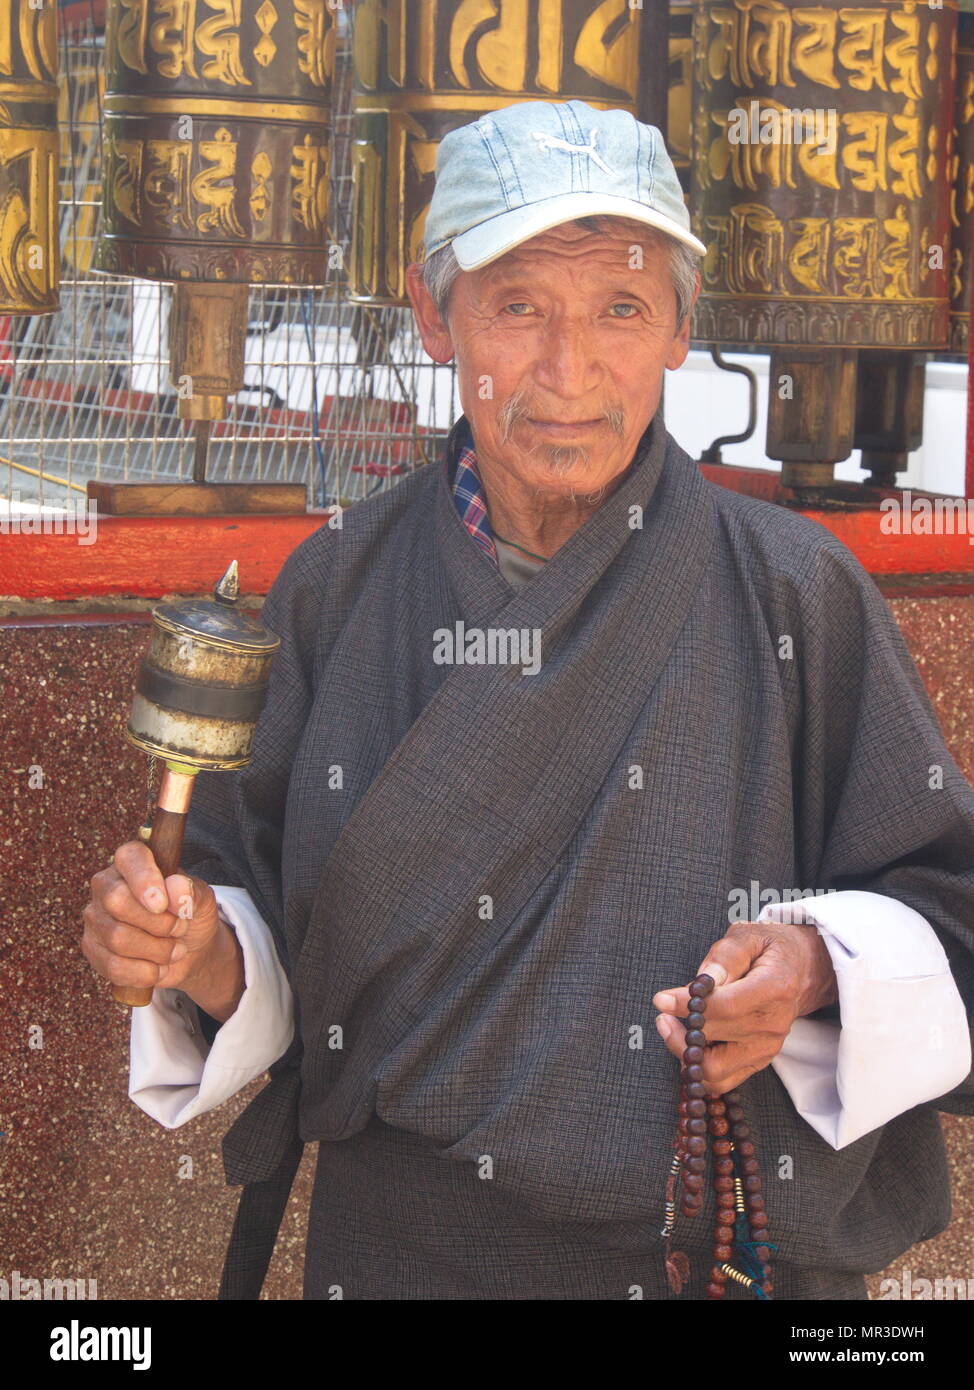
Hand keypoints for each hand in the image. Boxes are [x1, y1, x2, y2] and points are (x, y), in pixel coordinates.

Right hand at [82, 840, 222, 994]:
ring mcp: (96, 918)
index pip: (129, 858)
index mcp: (134, 861)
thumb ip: (191, 891)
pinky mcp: (92, 948)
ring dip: (157, 950)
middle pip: (117, 901)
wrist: (189, 950)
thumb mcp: (202, 899)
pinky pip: (113, 966)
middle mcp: (107, 885)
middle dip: (158, 923)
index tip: (163, 904)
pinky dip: (144, 972)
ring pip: (117, 938)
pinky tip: (158, 968)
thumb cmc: (190, 914)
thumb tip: (175, 888)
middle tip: (180, 928)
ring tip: (175, 949)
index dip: (145, 880)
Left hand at [652, 918, 838, 1094]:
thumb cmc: (769, 948)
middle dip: (681, 1027)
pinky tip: (688, 1042)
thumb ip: (724, 958)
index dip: (688, 1005)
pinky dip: (698, 1067)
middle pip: (716, 1037)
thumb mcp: (747, 936)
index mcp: (775, 988)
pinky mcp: (759, 1061)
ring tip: (670, 1027)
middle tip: (663, 1010)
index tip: (661, 1000)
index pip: (726, 1007)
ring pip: (715, 1069)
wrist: (801, 969)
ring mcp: (768, 1047)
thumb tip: (698, 985)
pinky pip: (722, 1080)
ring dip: (685, 1052)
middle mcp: (774, 1024)